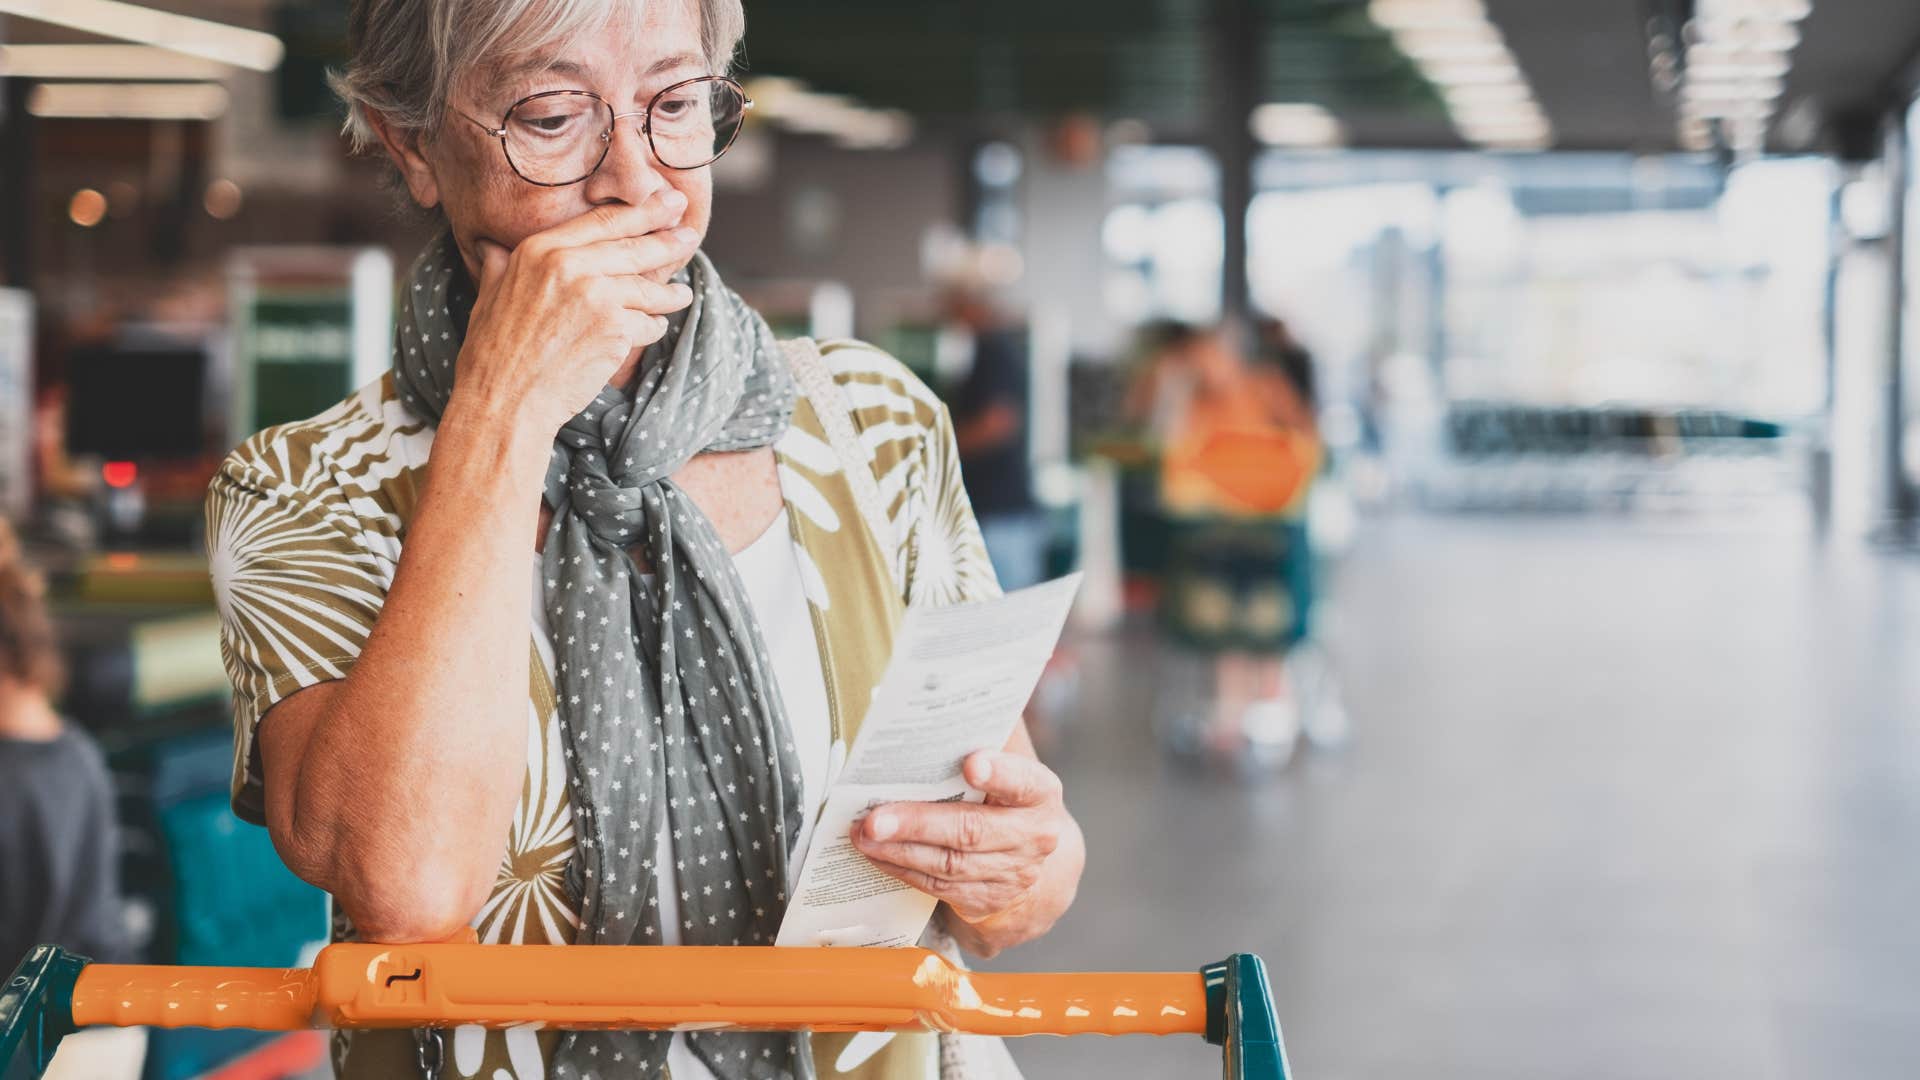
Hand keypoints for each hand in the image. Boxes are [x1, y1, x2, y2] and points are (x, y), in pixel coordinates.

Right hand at [453, 190, 701, 435]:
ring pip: (648, 288)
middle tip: (689, 233)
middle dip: (667, 240)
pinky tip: (656, 328)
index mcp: (541, 250)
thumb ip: (501, 265)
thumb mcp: (490, 295)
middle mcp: (570, 265)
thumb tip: (491, 245)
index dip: (641, 210)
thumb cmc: (493, 352)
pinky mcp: (616, 329)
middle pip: (634, 247)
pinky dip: (654, 327)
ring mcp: (597, 296)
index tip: (665, 202)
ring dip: (669, 293)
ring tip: (683, 294)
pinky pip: (648, 324)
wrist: (504, 399)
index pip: (603, 221)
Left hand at [851, 749, 1078, 956]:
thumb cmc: (1007, 793)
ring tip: (862, 833)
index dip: (999, 773)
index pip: (1022, 781)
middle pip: (972, 831)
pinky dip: (901, 869)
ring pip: (948, 864)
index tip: (970, 762)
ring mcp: (1009, 874)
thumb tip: (953, 680)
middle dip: (918, 823)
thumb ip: (989, 729)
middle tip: (875, 817)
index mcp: (1040, 793)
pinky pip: (937, 886)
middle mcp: (1032, 837)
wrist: (1033, 857)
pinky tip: (875, 853)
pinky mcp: (984, 899)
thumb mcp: (1010, 759)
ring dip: (898, 850)